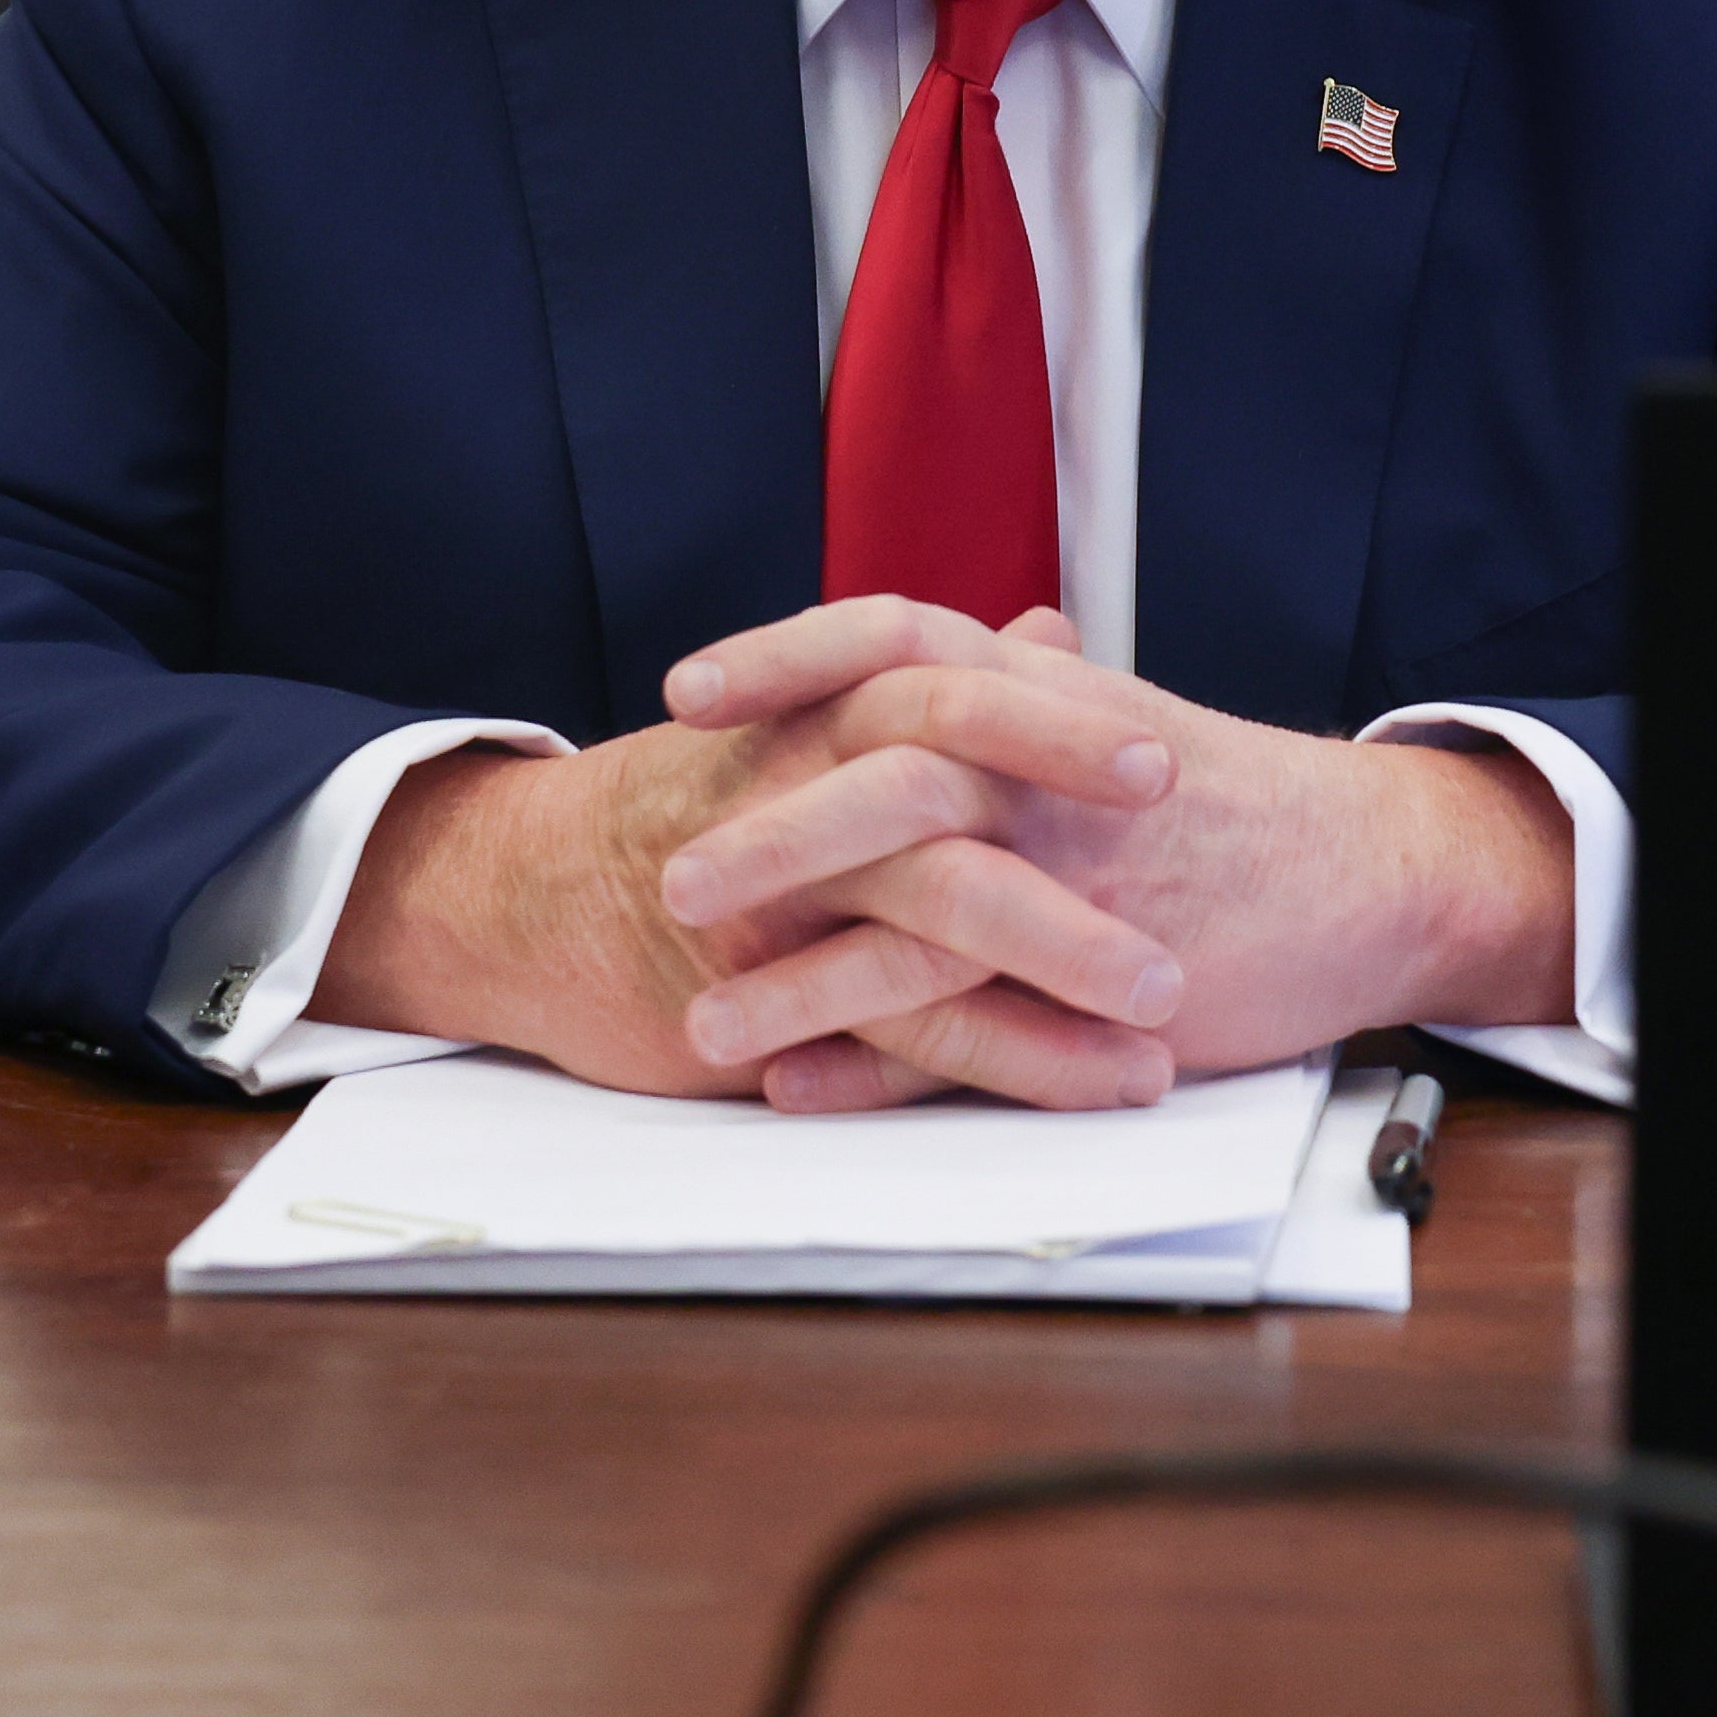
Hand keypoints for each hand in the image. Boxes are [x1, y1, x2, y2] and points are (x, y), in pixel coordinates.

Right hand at [313, 601, 1190, 1110]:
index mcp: (827, 713)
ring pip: (936, 909)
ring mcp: (785, 893)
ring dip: (1063, 957)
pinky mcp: (768, 993)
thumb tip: (1049, 634)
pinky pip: (906, 1027)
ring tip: (1165, 1006)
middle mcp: (806, 785)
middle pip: (943, 773)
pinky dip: (1010, 1058)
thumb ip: (943, 686)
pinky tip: (1095, 1082)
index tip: (1164, 749)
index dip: (1052, 719)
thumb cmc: (702, 806)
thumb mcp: (815, 724)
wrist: (538, 898)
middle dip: (1064, 804)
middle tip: (1178, 838)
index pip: (945, 686)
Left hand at [657, 625, 1579, 1113]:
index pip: (894, 642)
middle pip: (892, 779)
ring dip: (800, 980)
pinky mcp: (1105, 995)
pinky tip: (799, 1088)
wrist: (1369, 873)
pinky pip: (972, 1034)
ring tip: (699, 1023)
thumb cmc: (1231, 800)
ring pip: (919, 925)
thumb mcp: (1114, 721)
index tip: (685, 690)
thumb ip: (1018, 696)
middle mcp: (1051, 779)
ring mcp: (1079, 888)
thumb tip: (952, 650)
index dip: (785, 659)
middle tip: (668, 876)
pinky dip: (879, 1066)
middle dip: (773, 831)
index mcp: (1042, 700)